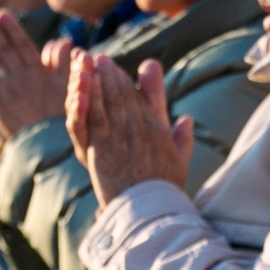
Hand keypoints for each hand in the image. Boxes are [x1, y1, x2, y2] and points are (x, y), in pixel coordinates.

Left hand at [0, 10, 68, 139]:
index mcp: (38, 74)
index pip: (23, 46)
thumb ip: (62, 63)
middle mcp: (20, 81)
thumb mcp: (69, 88)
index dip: (12, 30)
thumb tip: (65, 41)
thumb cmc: (62, 117)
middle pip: (3, 52)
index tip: (2, 14)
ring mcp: (5, 94)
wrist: (49, 149)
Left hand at [68, 53, 191, 206]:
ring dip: (100, 79)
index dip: (141, 81)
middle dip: (114, 74)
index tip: (137, 67)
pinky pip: (95, 115)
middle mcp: (142, 128)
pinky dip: (91, 97)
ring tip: (91, 64)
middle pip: (126, 94)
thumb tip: (186, 120)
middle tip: (103, 59)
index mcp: (160, 130)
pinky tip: (84, 84)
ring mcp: (122, 136)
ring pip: (110, 100)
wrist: (149, 210)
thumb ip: (183, 138)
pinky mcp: (103, 146)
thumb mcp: (180, 162)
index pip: (150, 98)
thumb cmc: (164, 190)